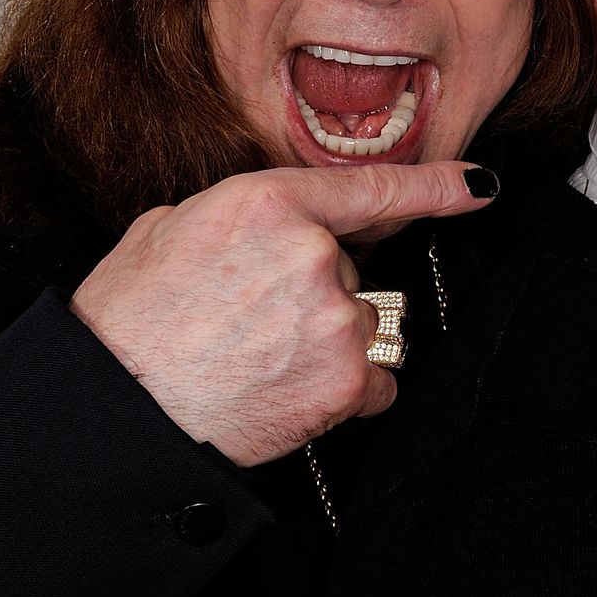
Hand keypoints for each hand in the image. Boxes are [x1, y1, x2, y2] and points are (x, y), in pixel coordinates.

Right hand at [70, 161, 493, 465]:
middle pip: (352, 269)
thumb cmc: (128, 323)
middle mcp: (312, 251)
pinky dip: (343, 394)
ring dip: (328, 342)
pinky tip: (287, 394)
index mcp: (266, 201)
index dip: (435, 187)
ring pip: (362, 323)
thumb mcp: (167, 231)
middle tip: (250, 325)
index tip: (479, 186)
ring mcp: (335, 315)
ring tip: (260, 362)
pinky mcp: (346, 377)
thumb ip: (236, 217)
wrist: (118, 410)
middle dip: (314, 294)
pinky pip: (375, 382)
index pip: (372, 189)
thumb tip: (262, 228)